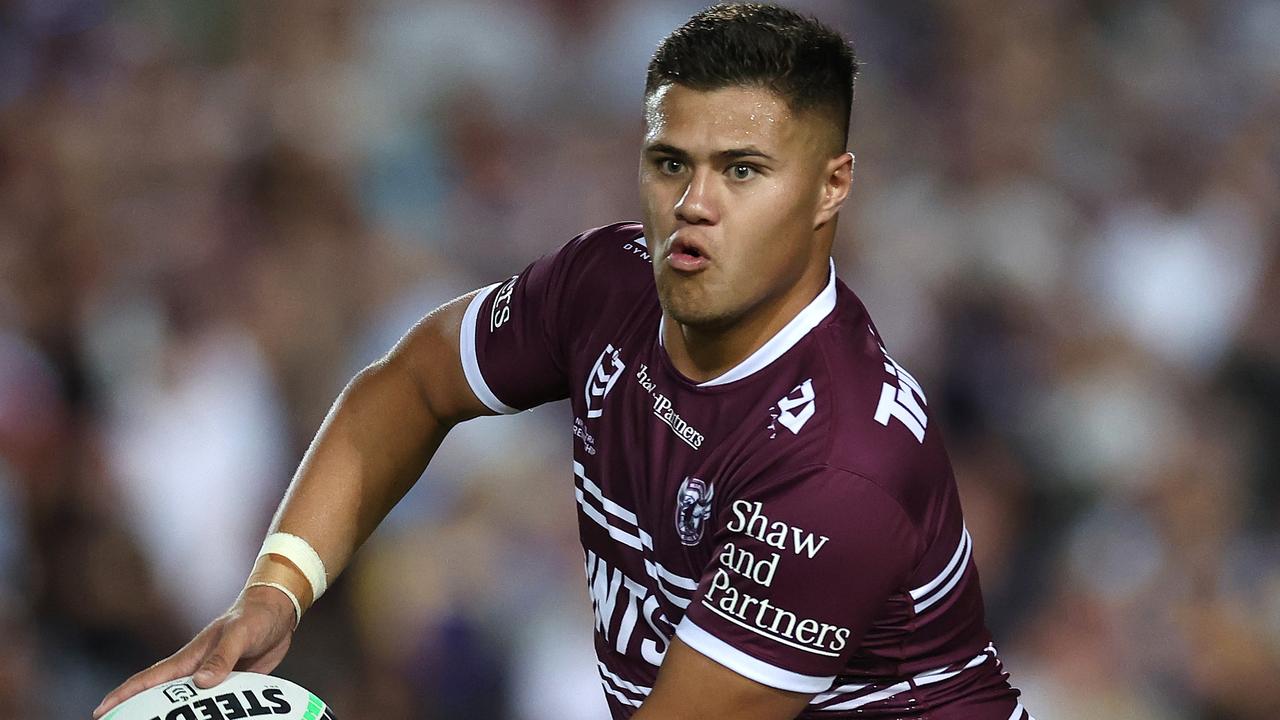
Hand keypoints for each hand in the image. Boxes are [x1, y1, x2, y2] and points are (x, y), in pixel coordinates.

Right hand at [92, 585, 296, 717]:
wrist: (279, 610)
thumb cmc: (255, 616)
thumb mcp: (240, 633)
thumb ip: (222, 657)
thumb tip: (201, 683)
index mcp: (190, 657)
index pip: (149, 679)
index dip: (123, 695)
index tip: (99, 711)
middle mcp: (195, 668)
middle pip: (159, 694)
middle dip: (137, 710)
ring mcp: (212, 675)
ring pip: (185, 702)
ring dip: (170, 715)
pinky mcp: (230, 681)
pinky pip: (213, 703)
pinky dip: (203, 714)